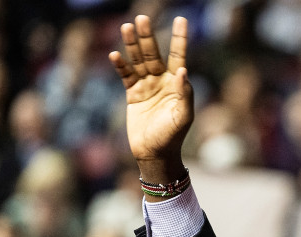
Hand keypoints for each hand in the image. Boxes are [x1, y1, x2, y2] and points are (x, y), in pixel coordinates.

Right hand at [110, 15, 192, 185]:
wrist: (154, 153)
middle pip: (153, 54)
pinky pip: (125, 75)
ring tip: (127, 26)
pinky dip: (120, 65)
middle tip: (142, 18)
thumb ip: (185, 94)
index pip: (178, 56)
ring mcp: (146, 86)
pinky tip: (115, 55)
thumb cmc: (172, 136)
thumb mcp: (183, 117)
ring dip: (132, 44)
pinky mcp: (132, 94)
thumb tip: (183, 71)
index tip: (181, 20)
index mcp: (177, 84)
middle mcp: (162, 81)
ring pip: (138, 60)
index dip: (179, 38)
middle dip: (148, 37)